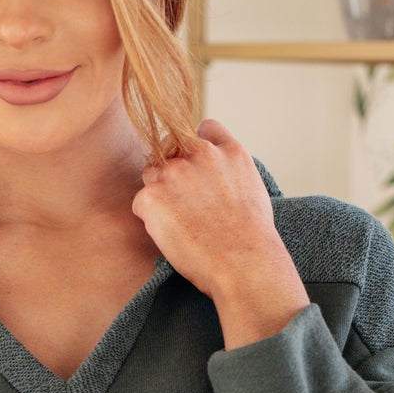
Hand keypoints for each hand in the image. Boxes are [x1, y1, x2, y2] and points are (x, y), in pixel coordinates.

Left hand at [131, 119, 311, 347]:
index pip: (204, 128)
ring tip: (180, 222)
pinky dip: (150, 219)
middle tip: (183, 203)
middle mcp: (201, 153)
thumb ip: (229, 173)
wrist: (244, 264)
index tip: (196, 166)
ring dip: (159, 193)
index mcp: (230, 151)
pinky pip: (141, 202)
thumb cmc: (251, 239)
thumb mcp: (252, 190)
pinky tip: (172, 235)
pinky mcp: (153, 196)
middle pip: (170, 148)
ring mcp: (175, 172)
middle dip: (173, 170)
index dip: (196, 146)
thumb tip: (211, 179)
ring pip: (152, 173)